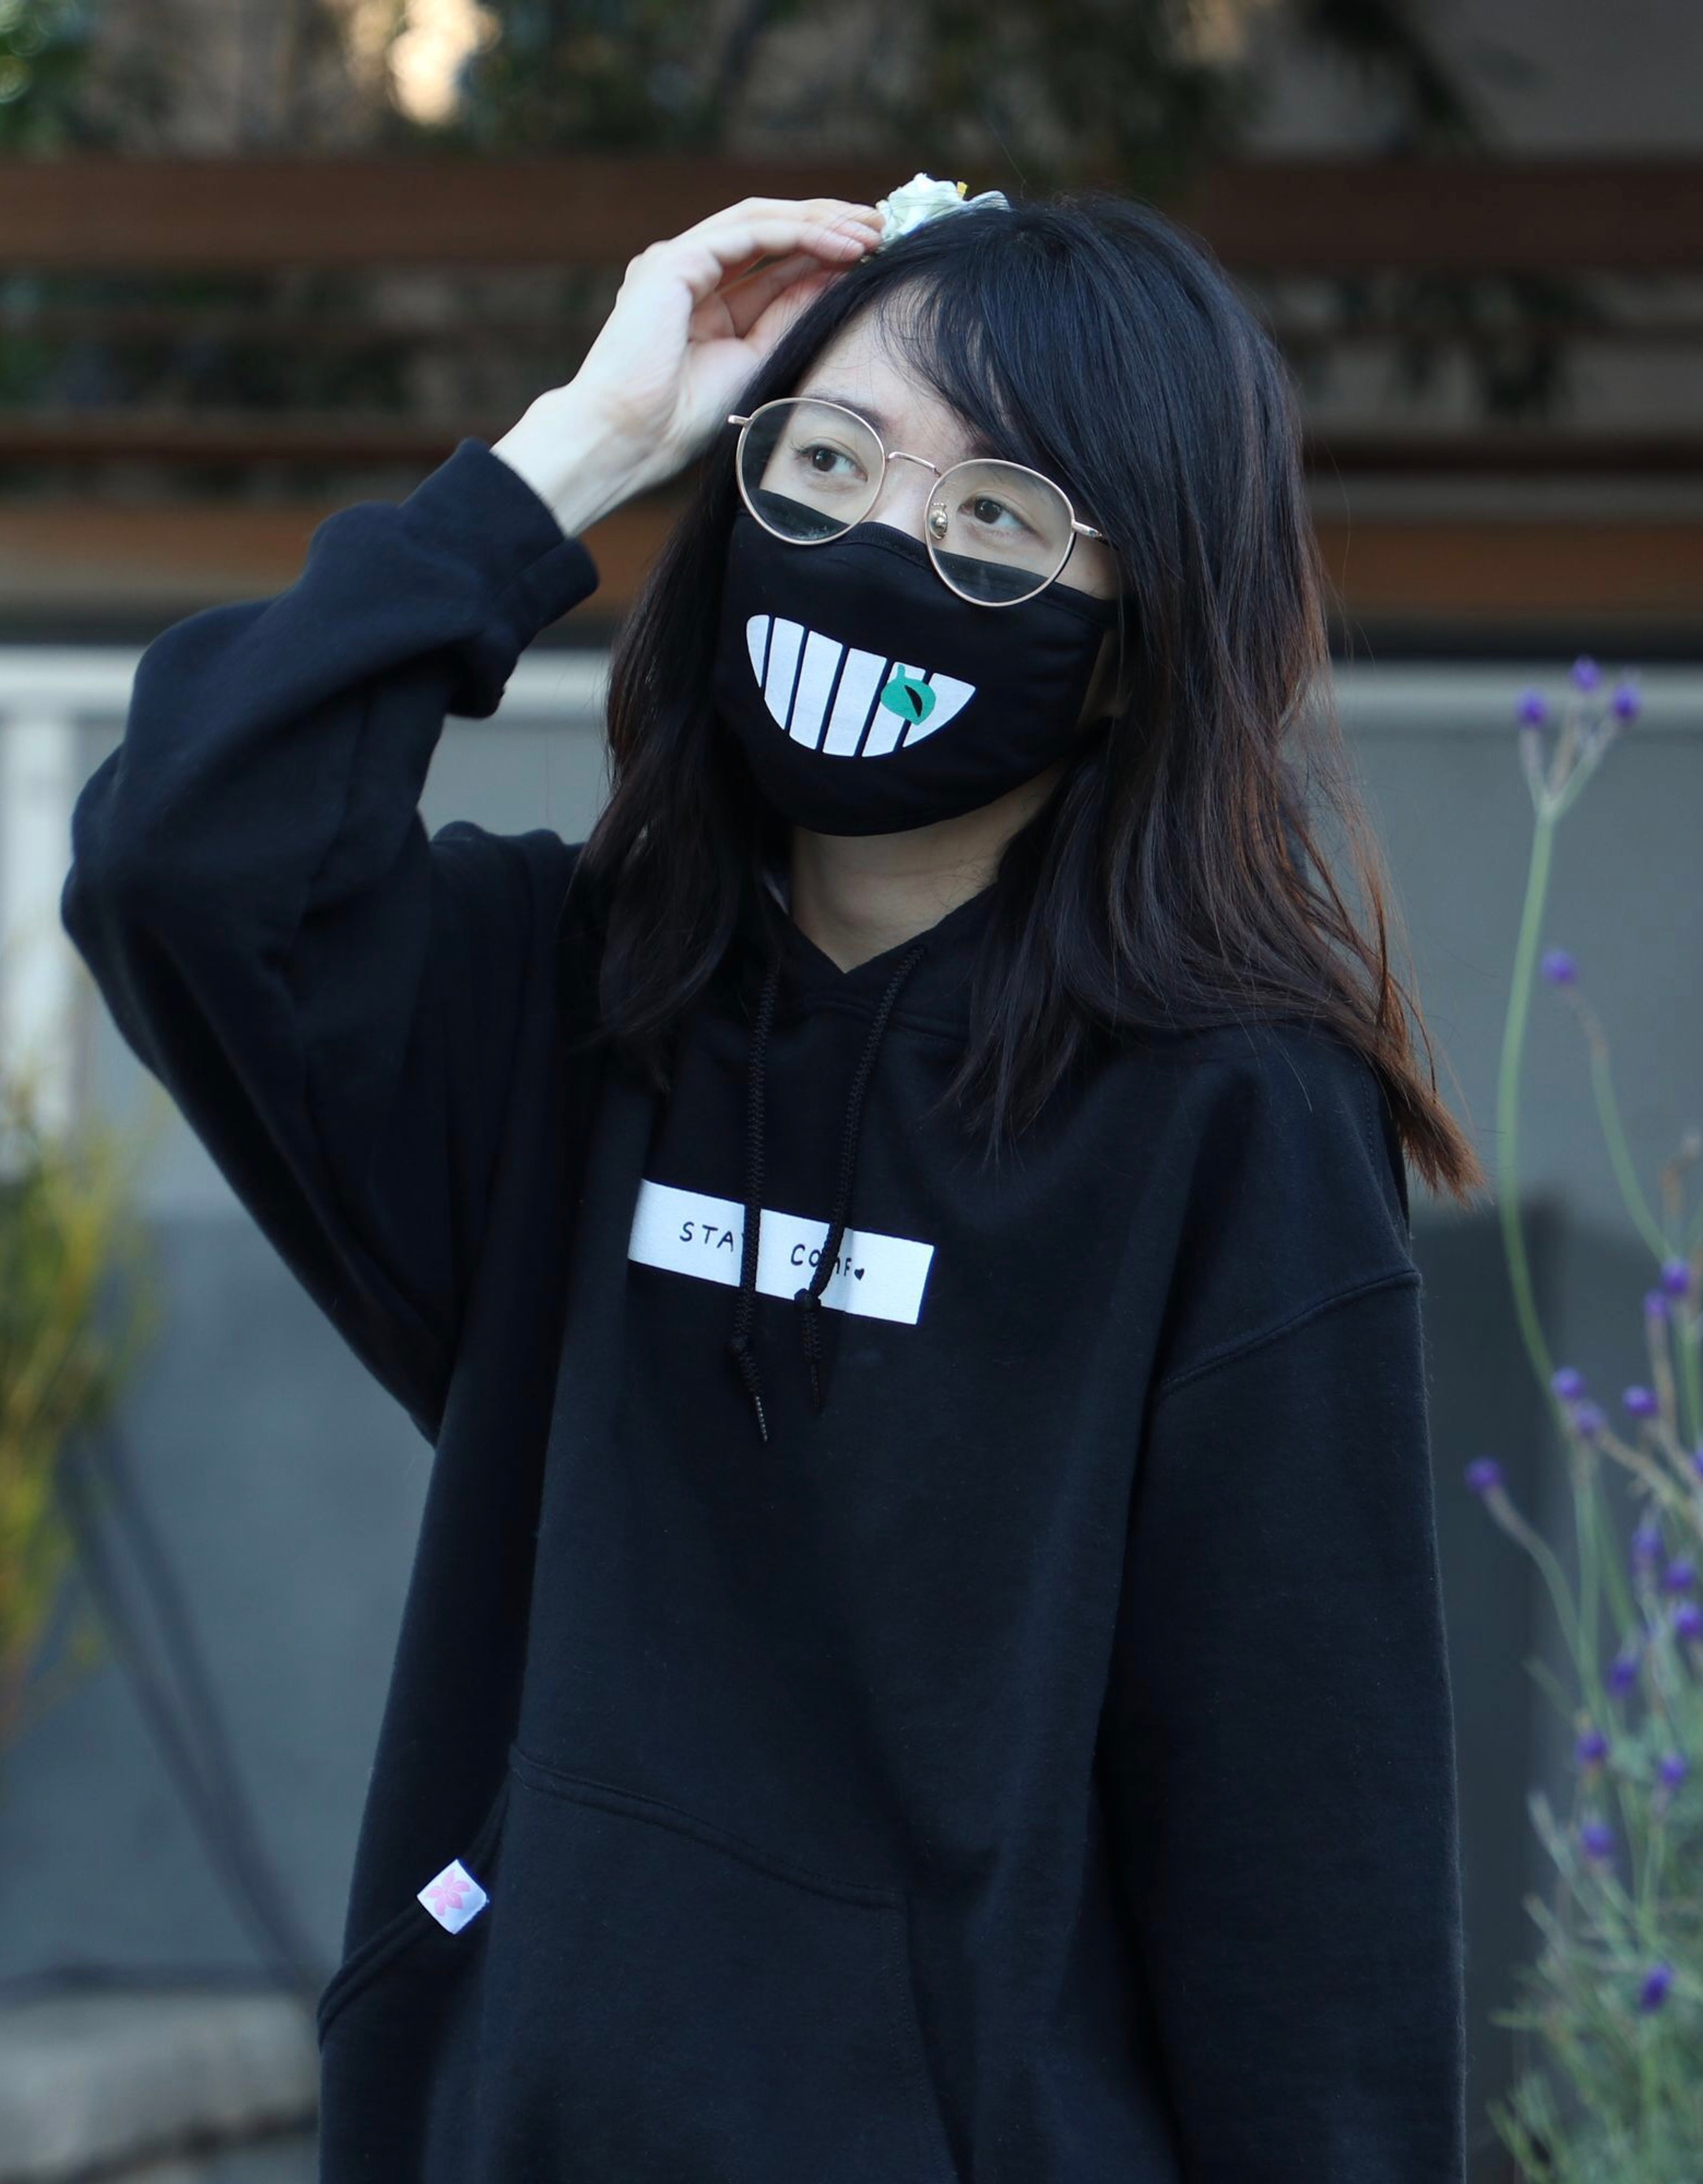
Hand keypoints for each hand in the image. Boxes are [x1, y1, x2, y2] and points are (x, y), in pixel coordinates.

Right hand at [492, 196, 884, 536]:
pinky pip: (749, 232)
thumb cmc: (680, 420)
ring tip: (870, 230)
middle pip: (769, 229)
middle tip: (881, 227)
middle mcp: (688, 270)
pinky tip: (838, 243)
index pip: (771, 258)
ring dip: (820, 221)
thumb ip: (787, 315)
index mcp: (702, 298)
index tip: (871, 253)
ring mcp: (677, 260)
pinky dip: (797, 233)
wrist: (630, 439)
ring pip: (761, 220)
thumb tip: (834, 277)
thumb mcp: (755, 359)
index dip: (822, 250)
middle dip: (827, 223)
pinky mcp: (674, 261)